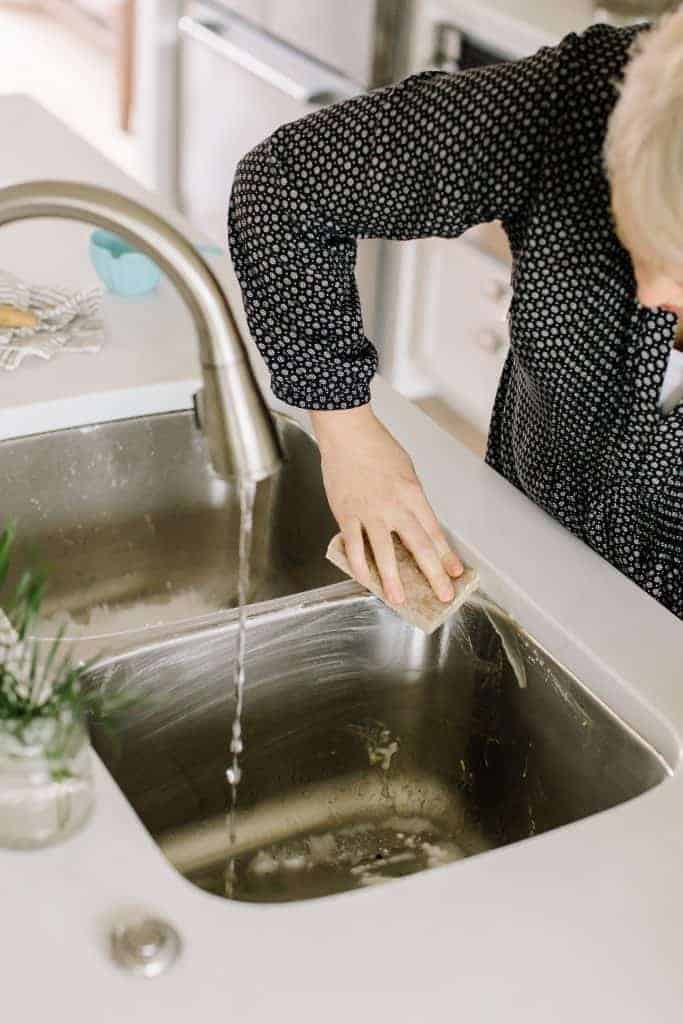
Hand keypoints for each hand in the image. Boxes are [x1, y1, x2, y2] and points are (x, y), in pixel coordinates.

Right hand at [310, 404, 462, 604]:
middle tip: (442, 595)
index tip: (455, 572)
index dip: (446, 556)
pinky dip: (359, 565)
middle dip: (433, 574)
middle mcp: (394, 506)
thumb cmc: (377, 447)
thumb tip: (415, 524)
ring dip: (393, 579)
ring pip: (384, 553)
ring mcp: (369, 512)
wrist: (348, 433)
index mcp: (413, 494)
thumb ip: (411, 500)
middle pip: (418, 546)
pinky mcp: (346, 514)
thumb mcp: (406, 471)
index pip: (434, 532)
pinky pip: (354, 546)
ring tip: (399, 599)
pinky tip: (365, 579)